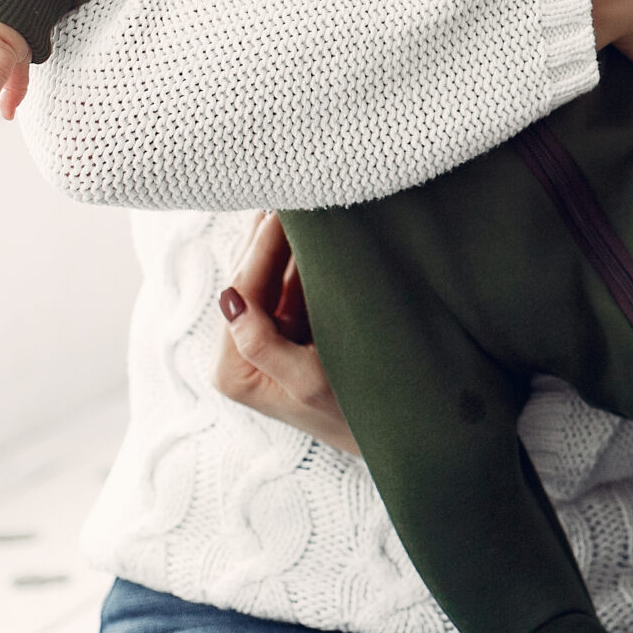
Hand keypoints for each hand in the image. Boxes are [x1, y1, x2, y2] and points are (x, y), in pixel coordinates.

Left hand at [213, 211, 358, 454]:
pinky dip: (311, 260)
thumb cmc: (356, 418)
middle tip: (288, 191)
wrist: (405, 442)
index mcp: (235, 369)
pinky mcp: (300, 337)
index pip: (242, 293)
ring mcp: (273, 344)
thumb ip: (261, 343)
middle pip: (255, 282)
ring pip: (278, 280)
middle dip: (271, 238)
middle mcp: (245, 355)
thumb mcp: (309, 383)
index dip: (261, 249)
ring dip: (291, 243)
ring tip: (303, 201)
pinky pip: (300, 288)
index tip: (281, 209)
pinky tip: (322, 231)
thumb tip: (228, 297)